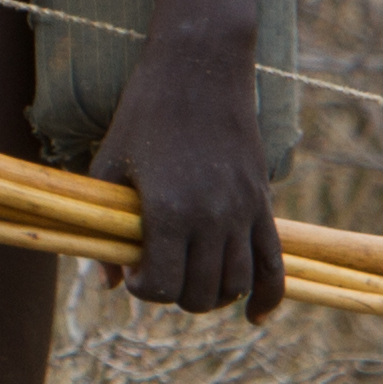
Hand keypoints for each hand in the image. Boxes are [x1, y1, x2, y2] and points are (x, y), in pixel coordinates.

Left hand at [94, 21, 281, 320]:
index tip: (134, 272)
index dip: (143, 288)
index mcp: (169, 210)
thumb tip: (107, 282)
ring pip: (236, 285)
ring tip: (192, 278)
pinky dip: (269, 297)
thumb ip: (106, 227)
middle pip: (200, 294)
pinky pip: (275, 264)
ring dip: (212, 295)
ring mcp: (243, 211)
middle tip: (159, 270)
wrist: (200, 66)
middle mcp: (211, 217)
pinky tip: (255, 316)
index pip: (162, 286)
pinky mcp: (264, 203)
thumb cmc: (145, 111)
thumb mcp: (111, 164)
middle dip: (175, 294)